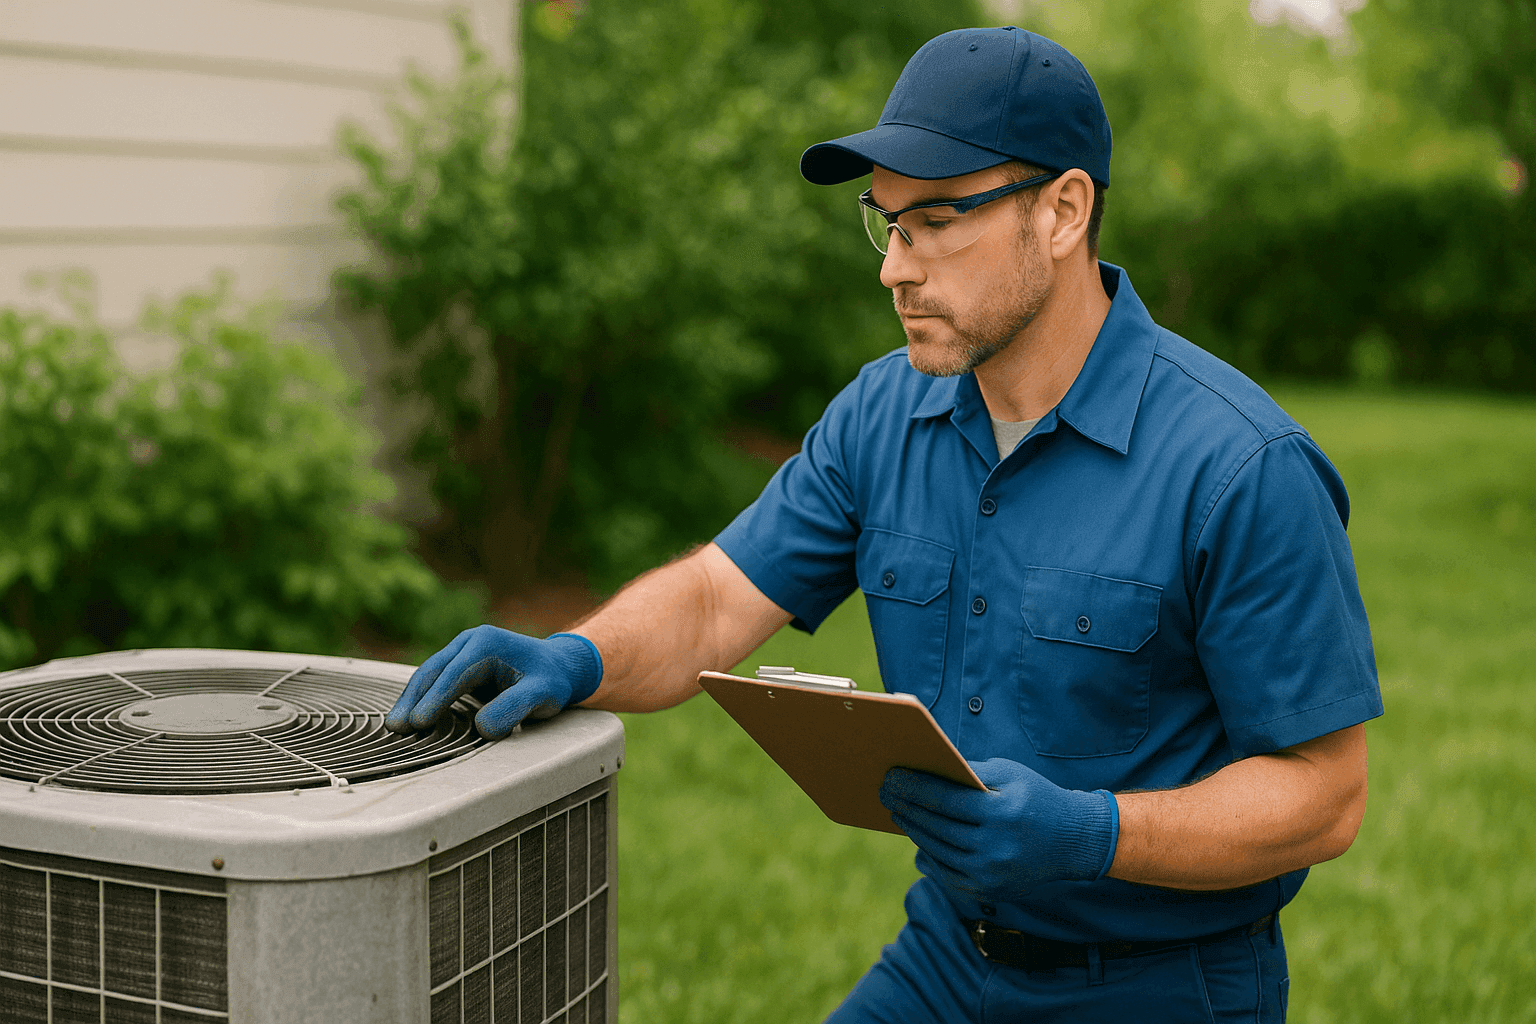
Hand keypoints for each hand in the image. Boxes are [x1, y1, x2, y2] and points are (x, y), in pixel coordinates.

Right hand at [385, 626, 602, 739]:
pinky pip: (436, 680)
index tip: (418, 722)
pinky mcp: (459, 663)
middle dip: (413, 698)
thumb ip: (514, 709)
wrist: (559, 666)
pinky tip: (411, 716)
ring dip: (412, 698)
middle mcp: (470, 641)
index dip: (435, 699)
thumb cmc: (551, 680)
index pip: (454, 674)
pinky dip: (422, 697)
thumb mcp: (542, 695)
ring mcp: (462, 650)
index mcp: (486, 644)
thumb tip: (481, 728)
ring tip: (395, 725)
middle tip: (396, 727)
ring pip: (430, 674)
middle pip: (434, 671)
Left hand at [879, 757, 1118, 906]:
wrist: (1074, 841)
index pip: (944, 799)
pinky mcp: (987, 890)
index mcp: (1000, 813)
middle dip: (906, 807)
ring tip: (898, 811)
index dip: (914, 788)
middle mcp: (994, 847)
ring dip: (913, 829)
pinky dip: (929, 852)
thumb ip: (970, 772)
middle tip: (885, 792)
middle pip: (936, 826)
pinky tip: (918, 836)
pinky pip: (947, 871)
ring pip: (937, 849)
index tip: (891, 777)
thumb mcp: (1010, 774)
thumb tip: (928, 769)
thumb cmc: (1037, 798)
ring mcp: (989, 873)